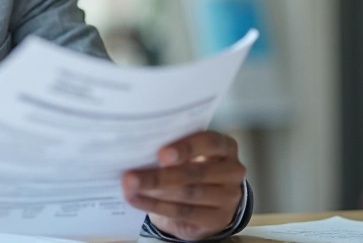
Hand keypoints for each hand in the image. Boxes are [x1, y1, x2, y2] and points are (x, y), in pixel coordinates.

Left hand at [122, 131, 244, 240]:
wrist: (210, 201)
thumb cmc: (194, 166)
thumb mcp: (190, 153)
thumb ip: (174, 148)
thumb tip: (140, 148)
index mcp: (226, 146)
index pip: (210, 142)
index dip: (186, 148)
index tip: (161, 154)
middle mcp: (232, 171)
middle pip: (196, 172)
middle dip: (160, 176)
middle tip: (131, 176)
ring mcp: (228, 197)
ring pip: (188, 194)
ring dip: (154, 192)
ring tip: (131, 188)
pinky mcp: (217, 219)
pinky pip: (183, 212)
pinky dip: (156, 206)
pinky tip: (138, 200)